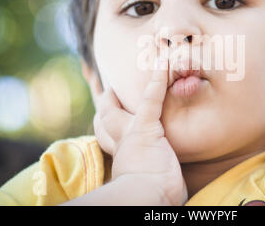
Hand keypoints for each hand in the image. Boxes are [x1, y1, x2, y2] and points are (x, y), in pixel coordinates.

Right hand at [91, 57, 187, 205]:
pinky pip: (150, 99)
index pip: (106, 136)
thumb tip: (161, 181)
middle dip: (104, 103)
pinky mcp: (144, 128)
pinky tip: (162, 63)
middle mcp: (120, 143)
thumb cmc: (153, 198)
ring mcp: (130, 134)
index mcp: (121, 156)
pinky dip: (156, 81)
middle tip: (106, 88)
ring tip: (129, 71)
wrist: (147, 199)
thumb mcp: (149, 183)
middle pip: (104, 118)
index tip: (102, 114)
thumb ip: (152, 174)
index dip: (103, 123)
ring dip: (117, 92)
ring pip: (115, 109)